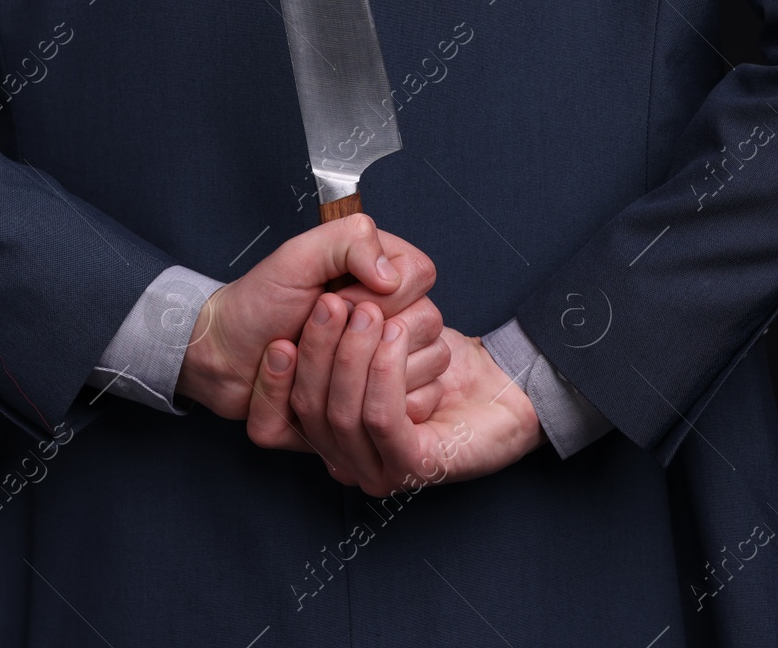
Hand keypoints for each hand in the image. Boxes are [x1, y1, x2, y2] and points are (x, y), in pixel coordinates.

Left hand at [175, 214, 448, 419]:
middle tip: (312, 323)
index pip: (421, 279)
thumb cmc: (260, 301)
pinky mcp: (361, 414)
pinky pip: (364, 420)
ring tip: (296, 351)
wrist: (221, 353)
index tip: (333, 298)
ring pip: (399, 384)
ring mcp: (383, 373)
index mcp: (387, 281)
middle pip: (421, 332)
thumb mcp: (298, 256)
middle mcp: (394, 327)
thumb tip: (392, 276)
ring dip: (329, 369)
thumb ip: (350, 242)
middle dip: (352, 336)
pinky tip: (287, 376)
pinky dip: (305, 396)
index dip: (377, 294)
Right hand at [247, 301, 546, 495]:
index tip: (279, 338)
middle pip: (310, 410)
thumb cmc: (440, 362)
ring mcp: (379, 470)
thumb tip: (304, 315)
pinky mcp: (413, 467)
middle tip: (330, 306)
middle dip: (316, 353)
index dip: (272, 381)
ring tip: (367, 313)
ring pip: (342, 414)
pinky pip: (380, 417)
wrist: (505, 386)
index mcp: (330, 436)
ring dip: (351, 356)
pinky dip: (382, 371)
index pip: (277, 420)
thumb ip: (339, 338)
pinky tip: (393, 335)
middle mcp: (347, 461)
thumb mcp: (378, 340)